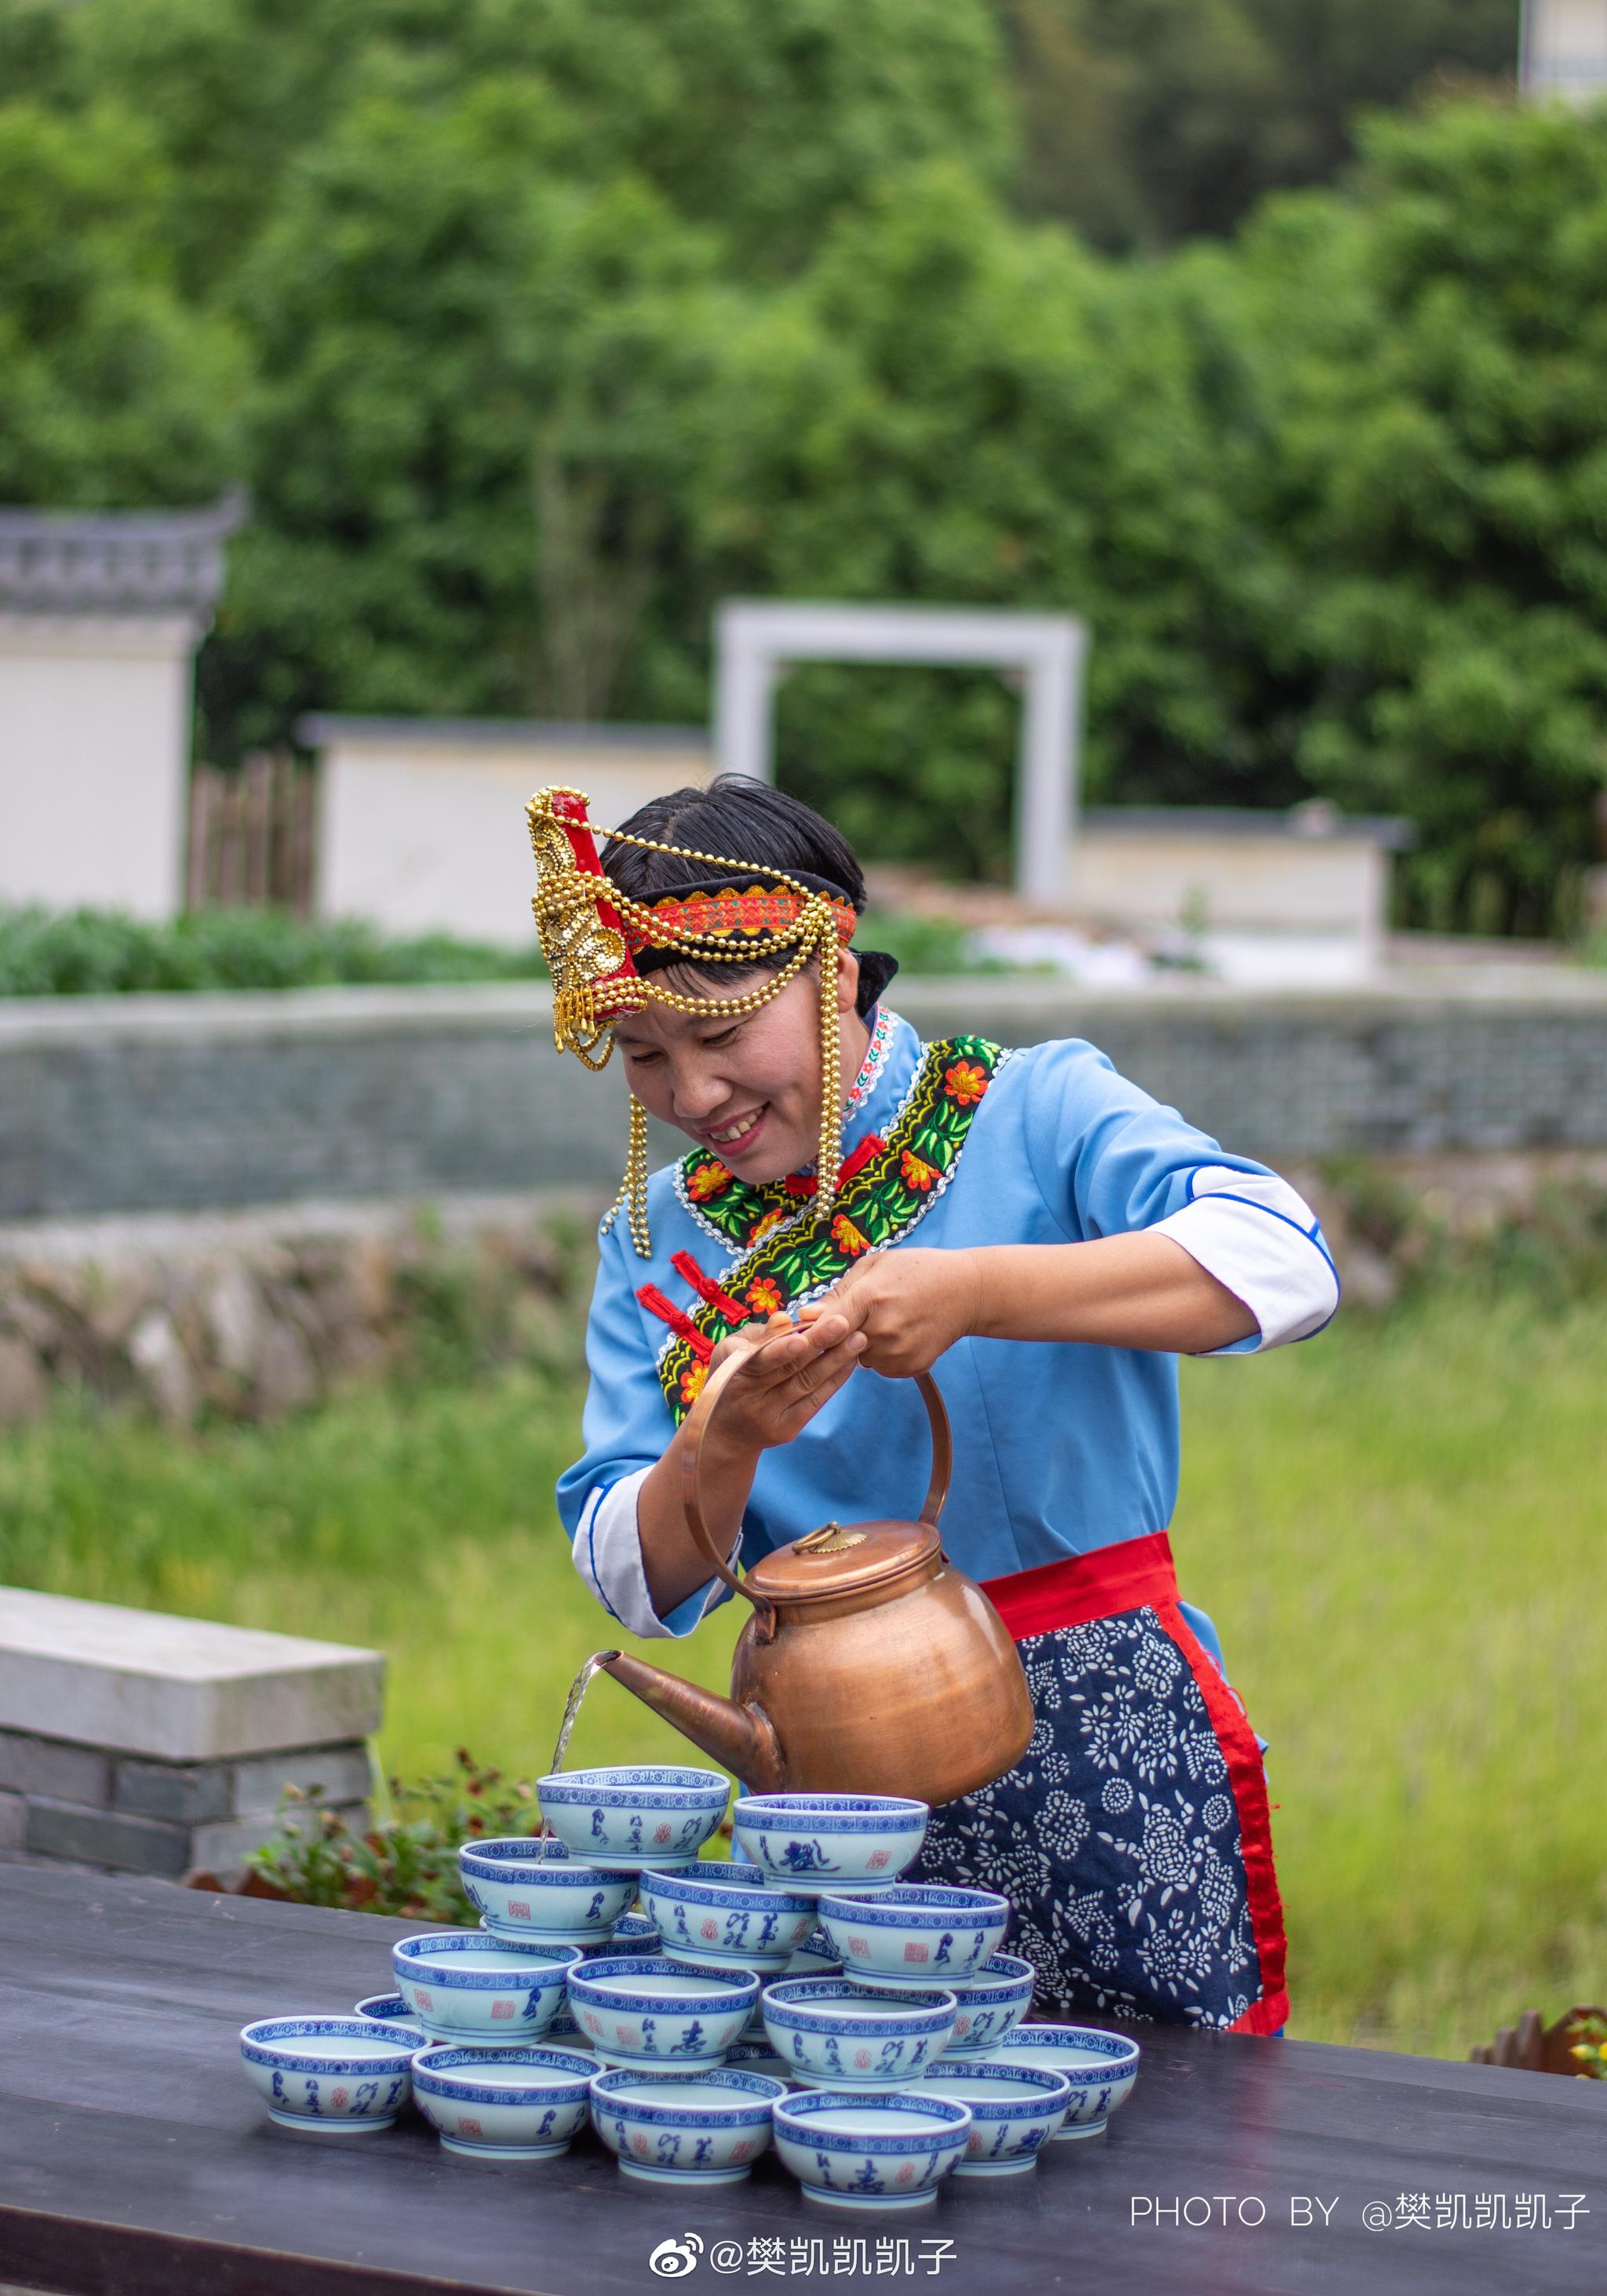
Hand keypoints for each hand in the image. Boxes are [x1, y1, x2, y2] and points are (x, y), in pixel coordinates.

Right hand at [698, 1310, 866, 1456]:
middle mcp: (749, 1398)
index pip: (759, 1360)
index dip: (781, 1349)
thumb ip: (761, 1335)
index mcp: (732, 1372)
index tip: (803, 1335)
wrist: (724, 1432)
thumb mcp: (733, 1350)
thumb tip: (785, 1318)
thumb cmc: (732, 1376)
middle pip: (790, 1370)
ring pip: (807, 1384)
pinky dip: (834, 1379)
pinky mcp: (786, 1430)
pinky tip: (850, 1361)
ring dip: (835, 1360)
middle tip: (844, 1322)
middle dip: (819, 1344)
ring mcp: (769, 1417)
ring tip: (858, 1338)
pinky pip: (815, 1402)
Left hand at [797, 1249, 981, 1377]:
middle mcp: (882, 1330)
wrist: (966, 1291)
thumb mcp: (875, 1266)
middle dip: (841, 1334)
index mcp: (870, 1298)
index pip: (825, 1325)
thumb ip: (838, 1292)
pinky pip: (880, 1368)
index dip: (813, 1329)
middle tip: (862, 1315)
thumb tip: (805, 1316)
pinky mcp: (910, 1367)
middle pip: (839, 1345)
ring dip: (862, 1346)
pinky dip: (883, 1356)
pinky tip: (900, 1335)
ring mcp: (897, 1352)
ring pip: (858, 1359)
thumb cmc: (916, 1270)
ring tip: (887, 1321)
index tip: (808, 1329)